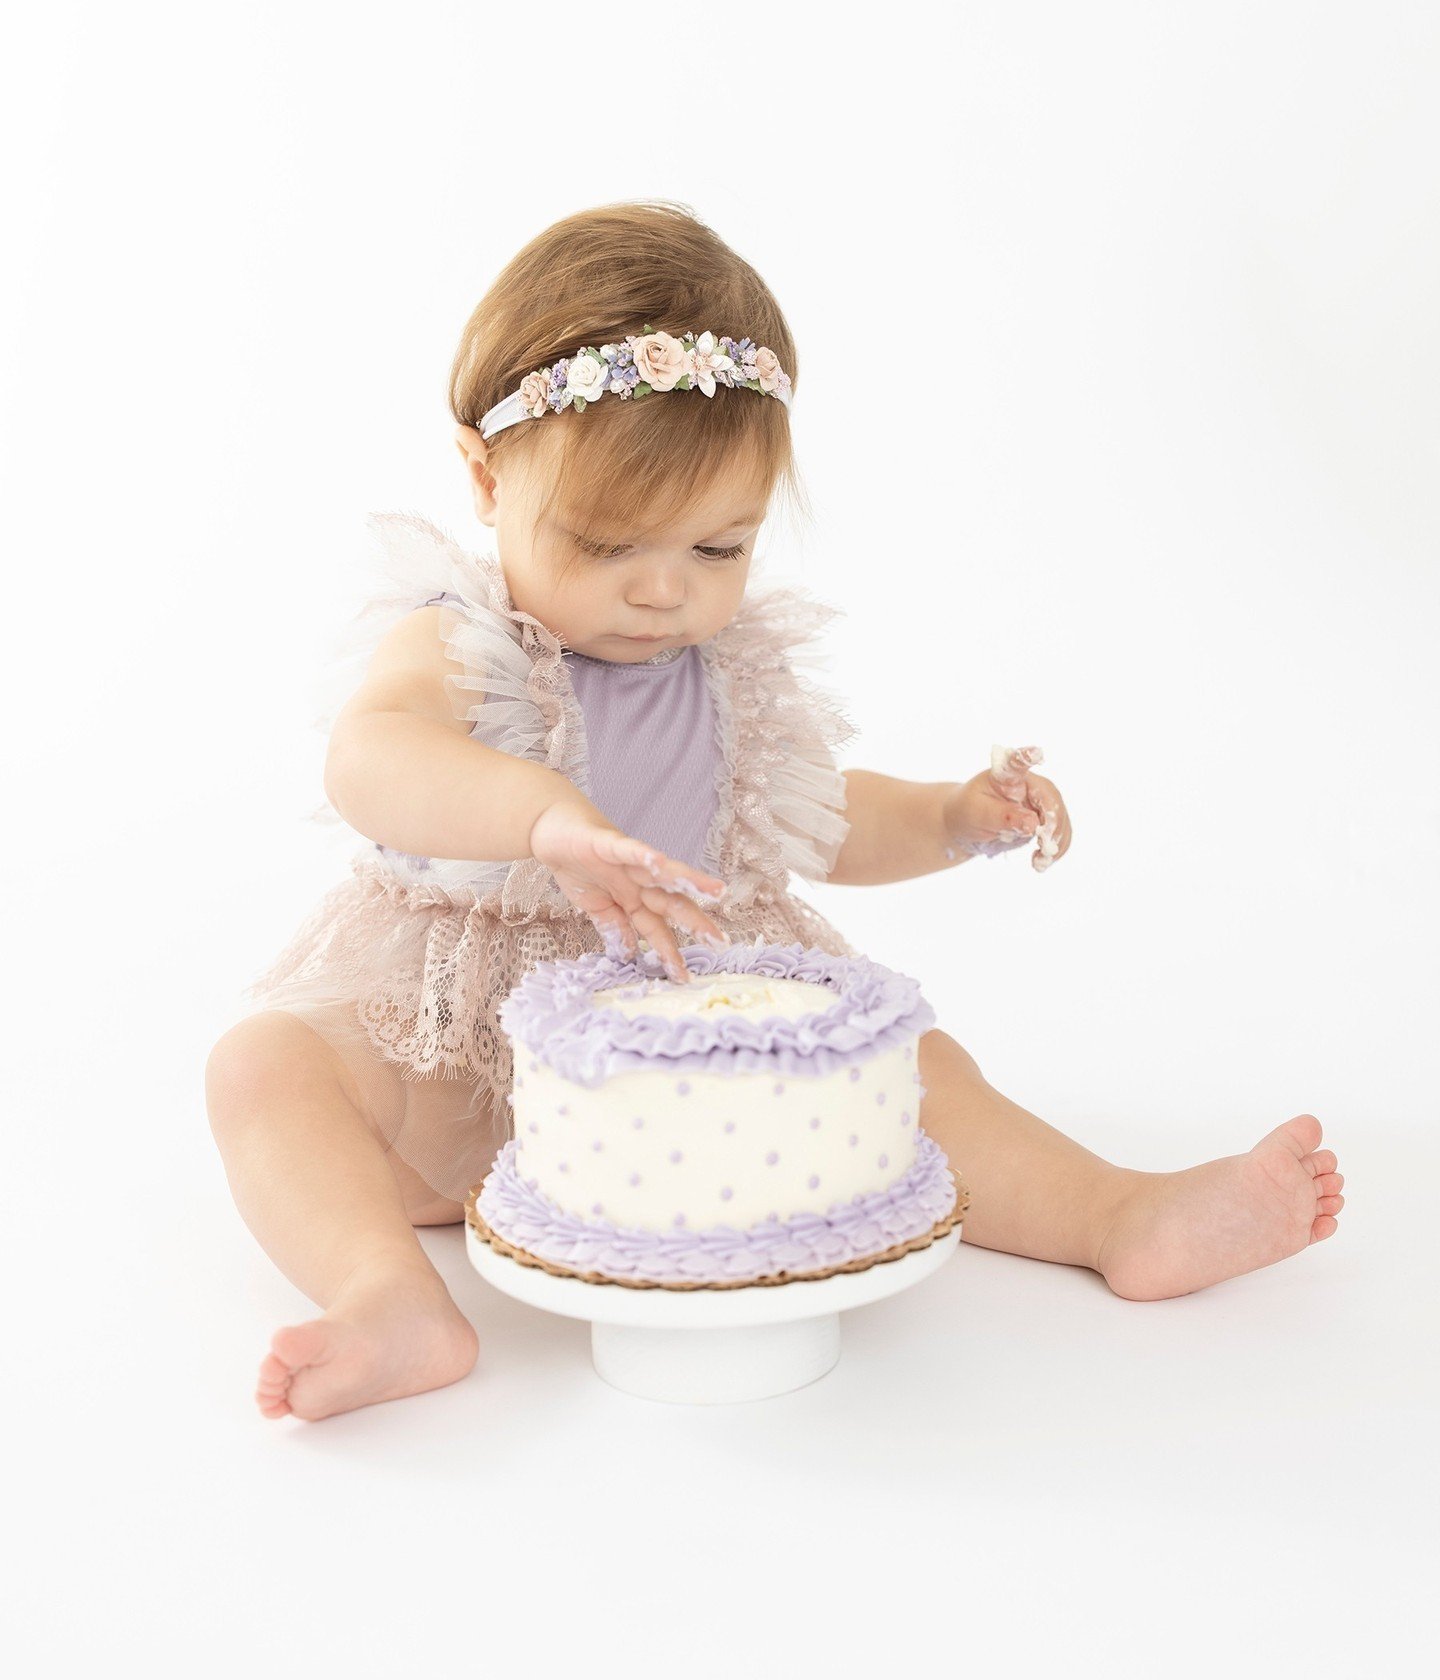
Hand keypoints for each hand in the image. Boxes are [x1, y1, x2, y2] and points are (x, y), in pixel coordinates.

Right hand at [528, 799, 730, 981]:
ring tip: (714, 891)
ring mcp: (627, 862)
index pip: (657, 929)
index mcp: (634, 899)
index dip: (669, 952)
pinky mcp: (608, 843)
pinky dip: (643, 855)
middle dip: (695, 922)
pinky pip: (629, 849)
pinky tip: (659, 861)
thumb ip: (614, 926)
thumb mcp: (594, 906)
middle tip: (720, 941)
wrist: (551, 826)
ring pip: (663, 873)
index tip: (683, 977)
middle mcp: (638, 881)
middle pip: (672, 903)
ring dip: (689, 881)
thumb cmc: (577, 864)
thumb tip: (631, 954)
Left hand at [941, 744, 1071, 871]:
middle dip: (1052, 827)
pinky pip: (1060, 835)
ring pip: (1061, 820)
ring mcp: (1041, 801)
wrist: (968, 824)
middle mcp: (1030, 784)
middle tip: (1043, 849)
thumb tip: (1033, 823)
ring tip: (1039, 862)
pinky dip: (1056, 850)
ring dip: (1056, 843)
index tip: (1036, 752)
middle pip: (1051, 801)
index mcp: (1007, 775)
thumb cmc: (967, 811)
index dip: (1028, 756)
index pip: (1018, 763)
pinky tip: (1041, 863)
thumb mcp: (976, 813)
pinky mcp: (1046, 819)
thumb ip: (1002, 816)